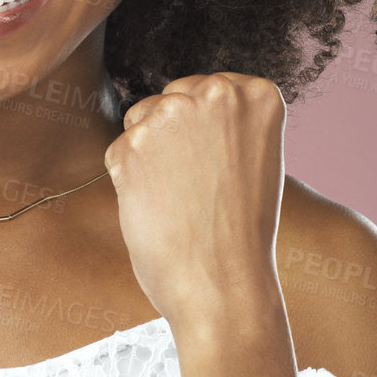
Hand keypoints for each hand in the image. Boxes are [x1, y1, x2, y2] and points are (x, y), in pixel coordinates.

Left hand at [102, 72, 286, 327]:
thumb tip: (179, 104)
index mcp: (257, 94)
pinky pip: (118, 152)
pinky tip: (158, 209)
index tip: (223, 168)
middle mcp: (216, 93)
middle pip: (172, 97)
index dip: (207, 133)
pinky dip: (129, 181)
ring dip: (149, 154)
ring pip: (140, 120)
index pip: (209, 90)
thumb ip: (224, 121)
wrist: (225, 287)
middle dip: (173, 135)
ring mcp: (171, 115)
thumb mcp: (253, 158)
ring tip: (181, 199)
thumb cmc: (241, 232)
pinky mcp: (130, 146)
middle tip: (199, 187)